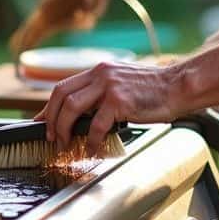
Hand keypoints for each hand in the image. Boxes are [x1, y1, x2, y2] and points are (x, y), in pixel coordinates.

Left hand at [34, 60, 184, 153]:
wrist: (178, 86)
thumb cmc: (154, 90)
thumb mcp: (122, 84)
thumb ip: (101, 94)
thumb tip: (80, 117)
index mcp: (99, 70)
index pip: (62, 86)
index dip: (48, 107)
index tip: (40, 122)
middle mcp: (100, 74)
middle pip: (60, 95)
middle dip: (50, 119)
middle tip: (51, 137)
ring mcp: (109, 87)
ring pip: (71, 107)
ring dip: (63, 129)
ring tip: (65, 144)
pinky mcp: (120, 101)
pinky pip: (95, 125)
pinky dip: (90, 141)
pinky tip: (92, 149)